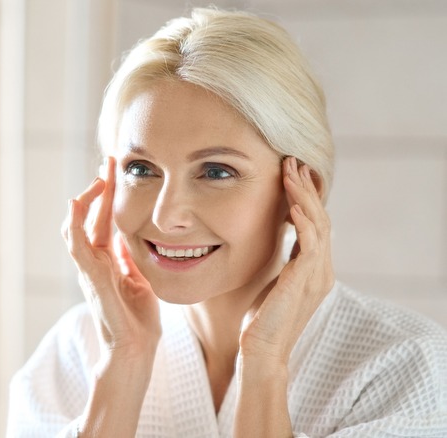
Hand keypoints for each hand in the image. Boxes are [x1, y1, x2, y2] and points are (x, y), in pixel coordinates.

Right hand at [62, 156, 160, 362]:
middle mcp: (93, 261)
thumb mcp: (138, 279)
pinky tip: (76, 203)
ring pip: (76, 226)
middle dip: (98, 187)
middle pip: (89, 216)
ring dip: (86, 199)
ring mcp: (88, 269)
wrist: (135, 349)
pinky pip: (76, 245)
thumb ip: (128, 259)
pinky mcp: (90, 277)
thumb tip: (126, 238)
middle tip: (110, 161)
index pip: (102, 219)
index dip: (107, 194)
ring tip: (99, 177)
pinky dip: (74, 223)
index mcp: (105, 260)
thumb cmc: (137, 320)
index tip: (117, 169)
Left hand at [239, 156, 334, 367]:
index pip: (315, 222)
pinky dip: (303, 222)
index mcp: (315, 268)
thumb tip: (273, 239)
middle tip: (293, 161)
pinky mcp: (305, 282)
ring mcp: (316, 275)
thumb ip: (281, 262)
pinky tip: (292, 205)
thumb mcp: (273, 281)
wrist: (262, 350)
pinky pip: (311, 245)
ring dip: (303, 196)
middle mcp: (321, 269)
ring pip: (318, 224)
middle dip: (306, 187)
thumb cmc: (261, 319)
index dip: (306, 195)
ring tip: (290, 172)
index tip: (293, 171)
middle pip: (320, 217)